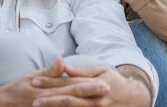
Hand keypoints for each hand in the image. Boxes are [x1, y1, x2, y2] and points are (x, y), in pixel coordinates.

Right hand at [0, 57, 108, 106]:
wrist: (1, 104)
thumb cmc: (19, 89)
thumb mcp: (33, 77)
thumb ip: (50, 71)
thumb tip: (62, 59)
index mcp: (49, 88)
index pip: (73, 85)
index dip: (89, 84)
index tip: (104, 82)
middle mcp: (50, 100)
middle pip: (75, 98)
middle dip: (93, 95)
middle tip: (108, 92)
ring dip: (86, 105)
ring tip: (102, 104)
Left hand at [32, 65, 150, 106]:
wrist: (133, 99)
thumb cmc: (115, 82)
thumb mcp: (101, 71)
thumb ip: (81, 71)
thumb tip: (63, 66)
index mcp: (93, 85)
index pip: (68, 84)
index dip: (51, 82)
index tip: (35, 81)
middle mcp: (94, 101)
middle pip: (67, 101)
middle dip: (49, 100)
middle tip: (33, 100)